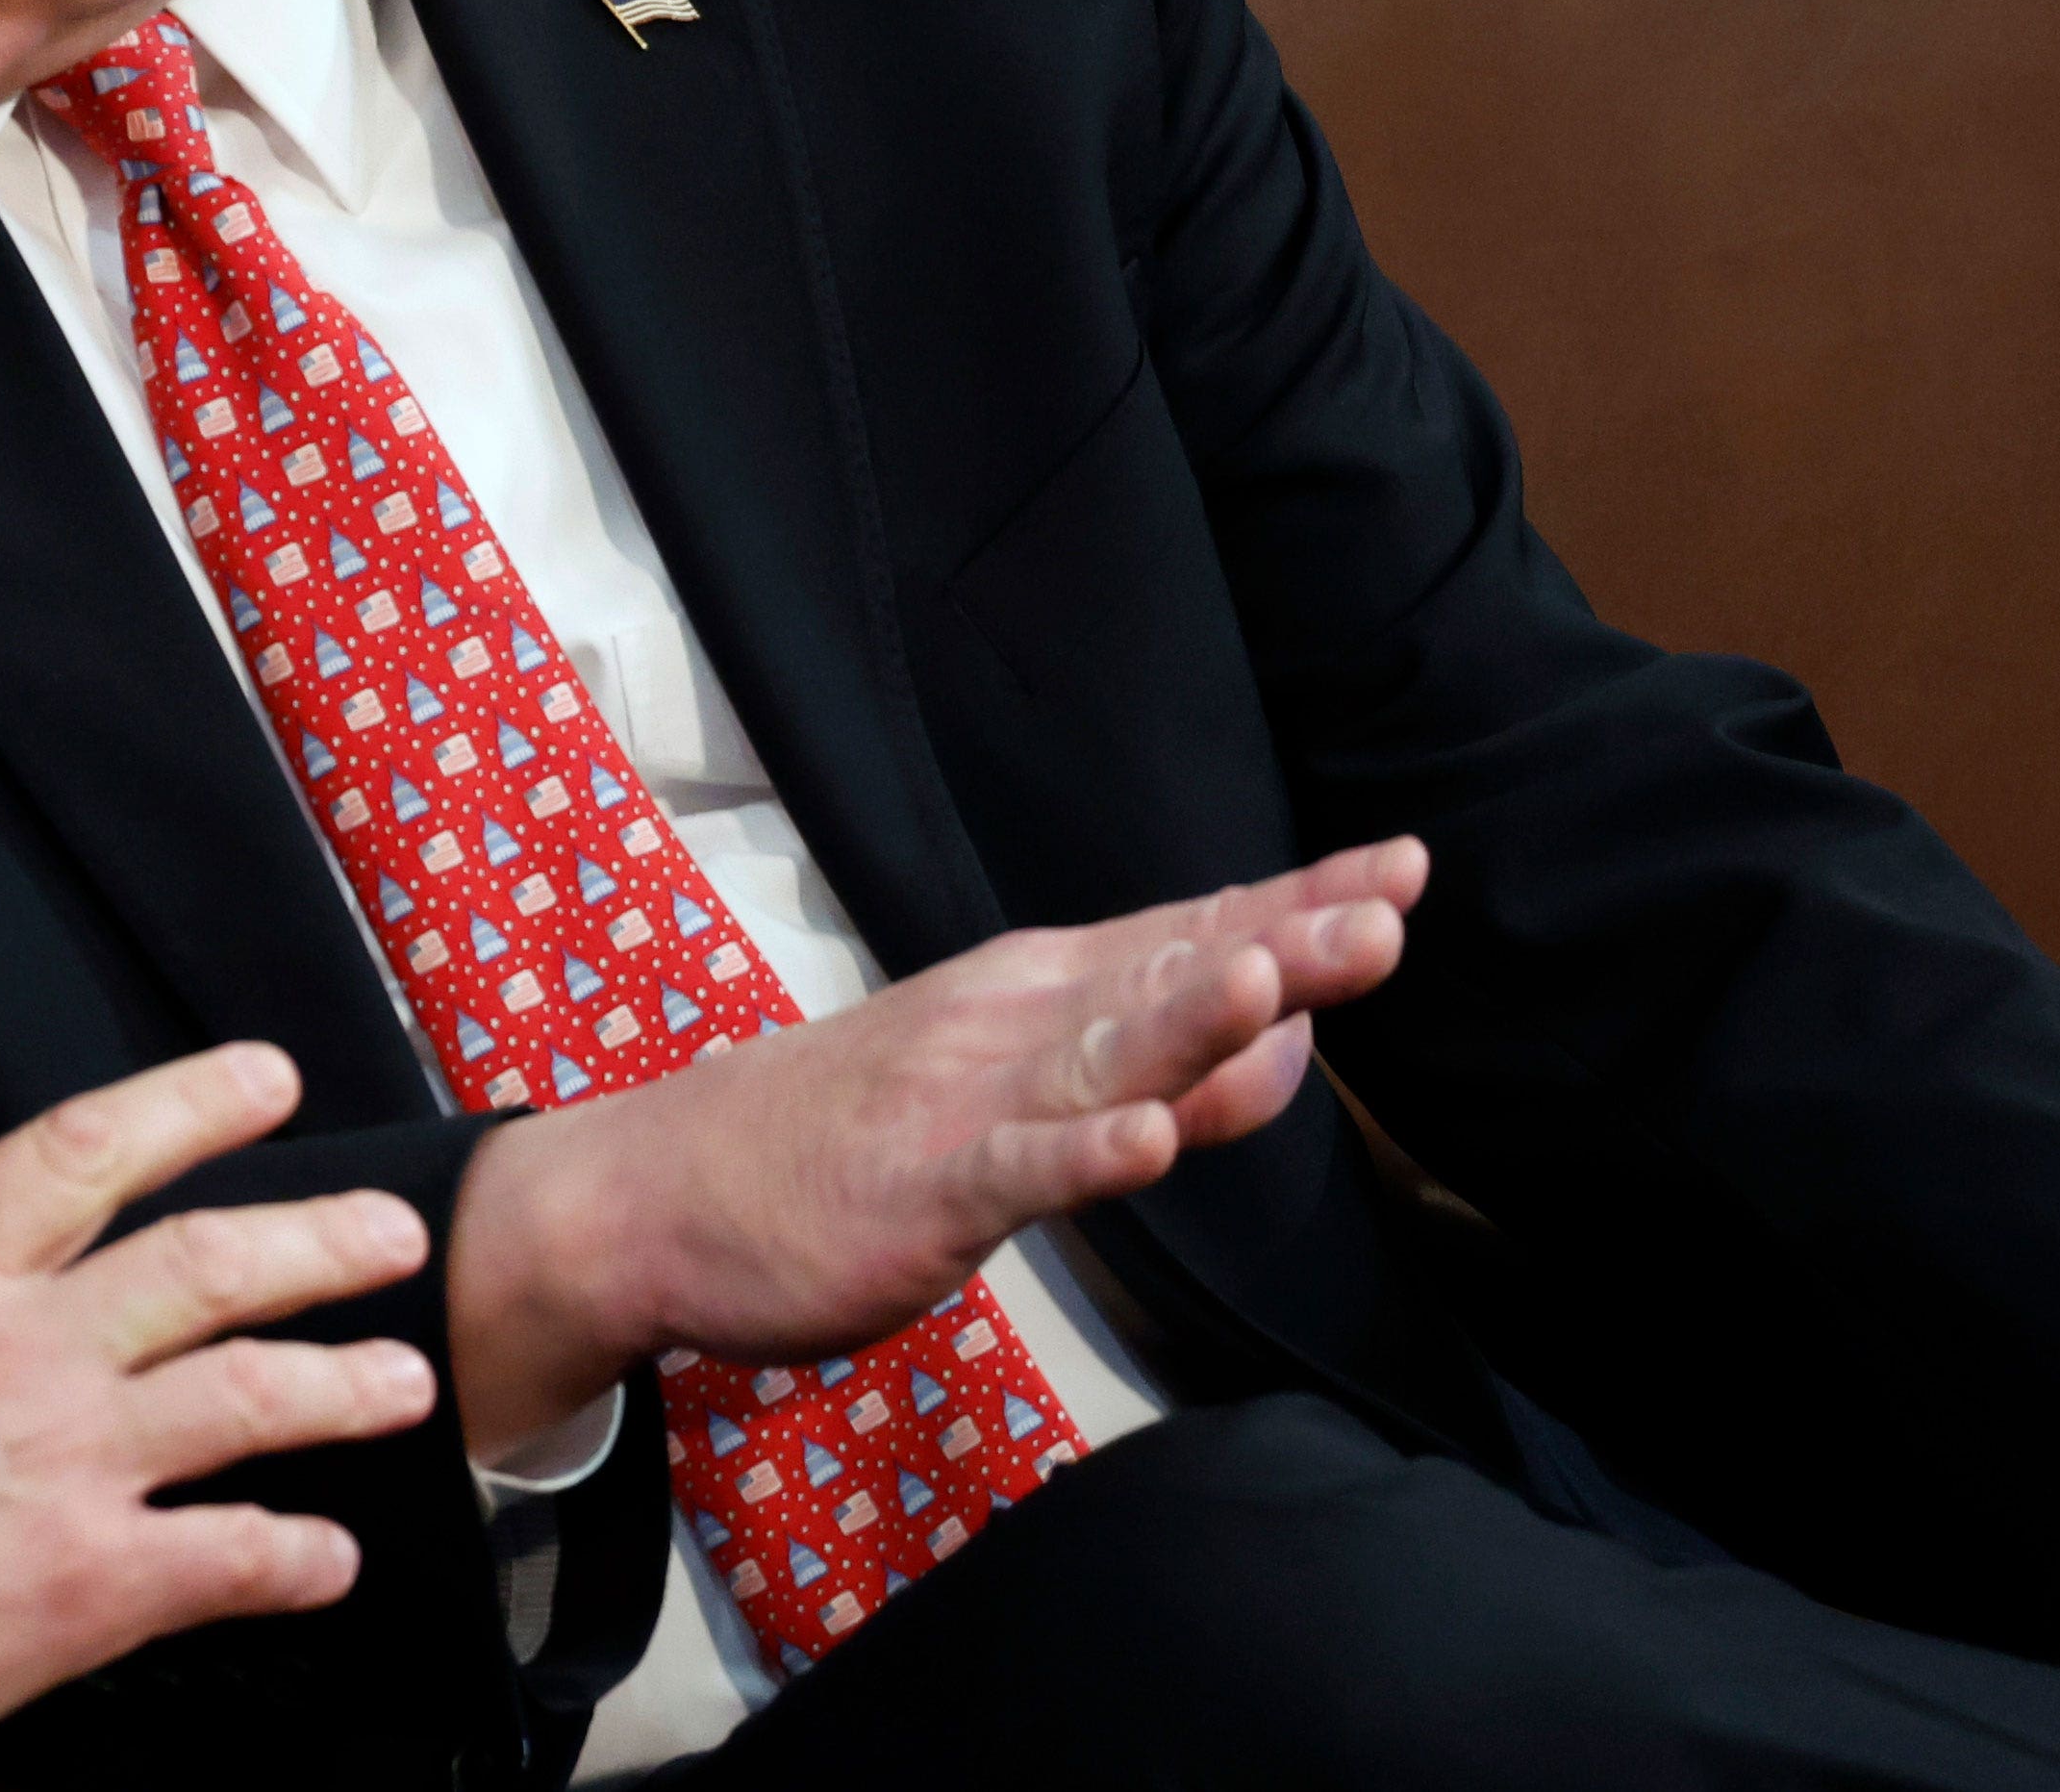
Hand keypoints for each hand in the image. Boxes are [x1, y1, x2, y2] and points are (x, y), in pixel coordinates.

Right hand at [0, 1042, 445, 1791]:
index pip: (82, 1153)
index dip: (191, 1104)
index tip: (267, 1080)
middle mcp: (14, 1351)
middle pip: (208, 1262)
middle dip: (320, 1238)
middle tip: (392, 1234)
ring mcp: (64, 1463)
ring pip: (251, 1392)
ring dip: (344, 1384)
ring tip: (407, 1384)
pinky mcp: (91, 1583)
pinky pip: (234, 1554)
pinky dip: (298, 1556)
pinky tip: (329, 1559)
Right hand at [443, 839, 1425, 1449]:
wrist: (658, 1190)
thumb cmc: (849, 1141)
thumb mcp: (1025, 1094)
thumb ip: (1167, 1074)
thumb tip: (1297, 1044)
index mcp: (1039, 992)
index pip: (1191, 935)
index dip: (1297, 904)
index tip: (1401, 869)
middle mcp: (1013, 1025)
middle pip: (1166, 982)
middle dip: (1281, 946)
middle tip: (1388, 904)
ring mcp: (965, 1104)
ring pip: (1098, 1059)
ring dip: (1188, 1022)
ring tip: (1276, 986)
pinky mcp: (919, 1191)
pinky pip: (1016, 1173)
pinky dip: (1080, 1154)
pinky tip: (1146, 1142)